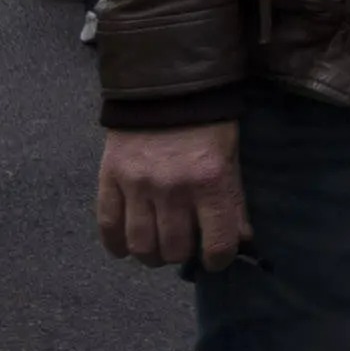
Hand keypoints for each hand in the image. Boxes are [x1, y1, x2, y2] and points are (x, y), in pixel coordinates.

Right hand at [99, 122, 248, 268]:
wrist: (166, 90)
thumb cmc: (207, 125)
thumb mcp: (232, 158)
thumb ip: (233, 201)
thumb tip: (241, 240)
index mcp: (210, 181)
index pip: (217, 242)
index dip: (219, 259)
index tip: (216, 259)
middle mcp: (172, 188)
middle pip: (174, 249)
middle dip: (182, 255)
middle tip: (184, 247)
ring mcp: (137, 185)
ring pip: (141, 245)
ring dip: (151, 255)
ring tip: (157, 250)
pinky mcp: (109, 179)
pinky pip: (108, 226)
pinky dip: (115, 244)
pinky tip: (125, 248)